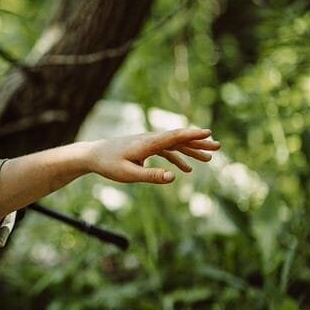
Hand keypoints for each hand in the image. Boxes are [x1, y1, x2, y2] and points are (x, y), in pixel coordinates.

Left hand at [88, 128, 219, 183]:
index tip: (209, 133)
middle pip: (178, 139)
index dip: (192, 135)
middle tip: (218, 146)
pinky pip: (165, 151)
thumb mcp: (128, 174)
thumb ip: (151, 176)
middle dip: (198, 142)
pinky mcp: (144, 148)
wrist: (92, 155)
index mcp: (147, 144)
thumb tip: (173, 177)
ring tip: (209, 158)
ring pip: (173, 145)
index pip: (173, 137)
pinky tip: (186, 170)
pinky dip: (177, 158)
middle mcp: (149, 139)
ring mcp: (147, 143)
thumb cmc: (108, 165)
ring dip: (191, 150)